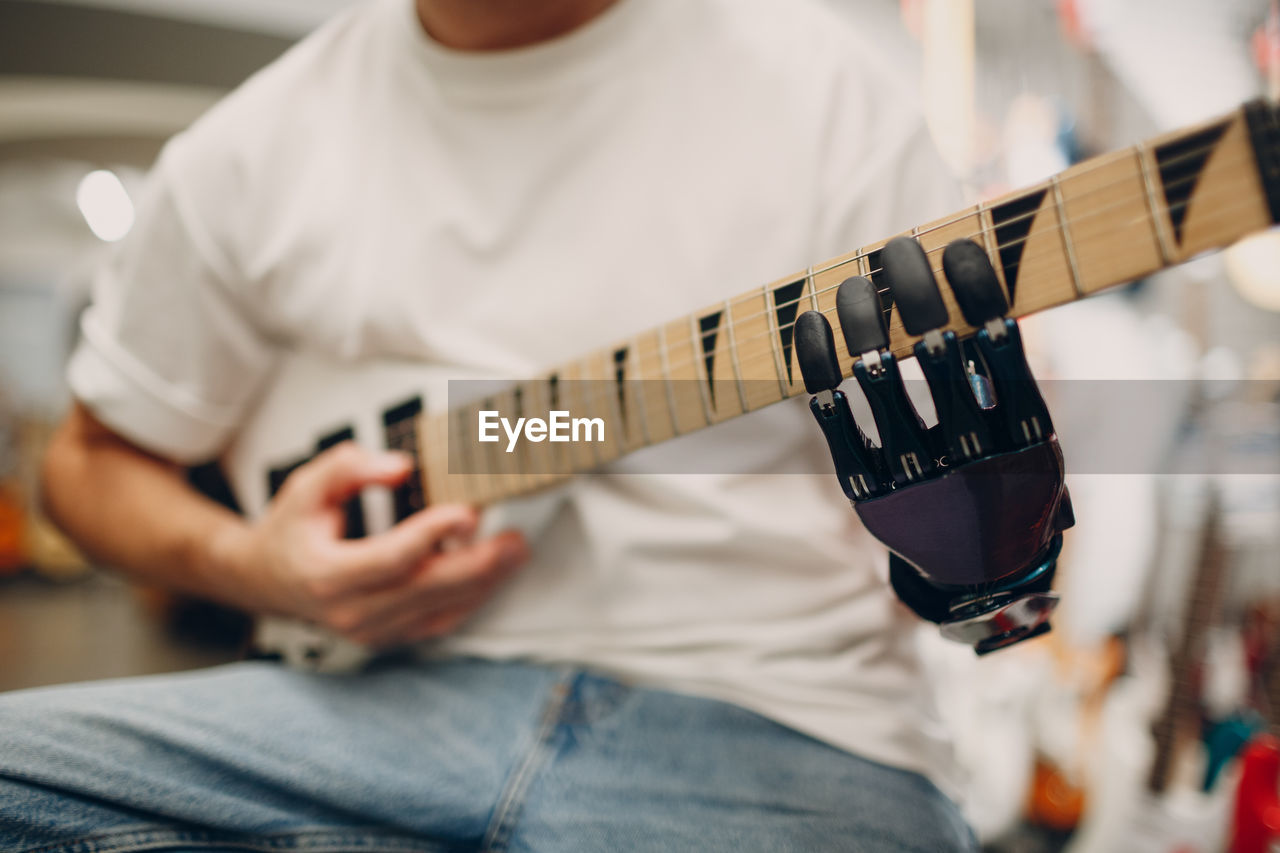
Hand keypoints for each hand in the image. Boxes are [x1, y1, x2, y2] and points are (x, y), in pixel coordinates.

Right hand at [221, 442, 527, 647]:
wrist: (267, 579)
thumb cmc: (293, 529)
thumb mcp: (309, 485)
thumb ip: (351, 467)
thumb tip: (402, 467)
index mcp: (326, 575)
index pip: (390, 558)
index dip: (432, 535)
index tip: (467, 511)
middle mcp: (349, 612)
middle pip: (426, 590)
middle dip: (477, 565)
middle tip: (514, 540)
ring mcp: (370, 632)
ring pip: (440, 611)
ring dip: (484, 583)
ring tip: (515, 553)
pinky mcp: (388, 638)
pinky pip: (438, 624)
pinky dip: (470, 600)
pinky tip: (493, 575)